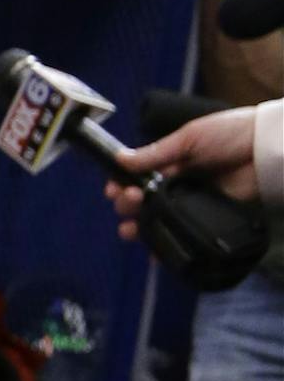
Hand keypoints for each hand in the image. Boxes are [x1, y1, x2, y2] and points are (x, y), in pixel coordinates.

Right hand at [103, 105, 259, 238]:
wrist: (267, 148)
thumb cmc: (230, 134)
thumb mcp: (190, 138)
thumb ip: (156, 153)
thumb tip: (120, 159)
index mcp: (172, 161)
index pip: (139, 175)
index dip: (122, 183)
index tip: (113, 189)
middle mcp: (178, 183)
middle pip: (144, 199)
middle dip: (128, 203)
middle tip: (129, 201)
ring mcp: (191, 201)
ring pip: (158, 218)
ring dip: (140, 225)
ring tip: (131, 228)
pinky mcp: (206, 217)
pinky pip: (181, 232)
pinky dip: (165, 242)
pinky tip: (152, 246)